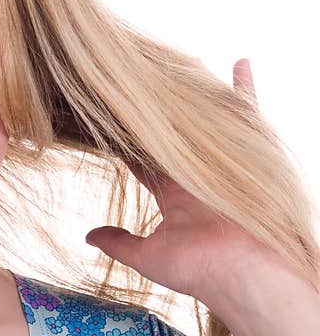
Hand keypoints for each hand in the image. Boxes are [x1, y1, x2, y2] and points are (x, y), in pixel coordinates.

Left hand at [84, 59, 267, 300]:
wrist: (243, 273)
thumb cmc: (198, 269)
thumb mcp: (147, 255)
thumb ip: (119, 242)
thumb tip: (88, 236)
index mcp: (176, 197)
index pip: (144, 161)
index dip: (127, 143)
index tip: (106, 122)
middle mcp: (198, 177)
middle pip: (171, 136)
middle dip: (155, 115)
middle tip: (133, 85)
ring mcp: (221, 166)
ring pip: (205, 123)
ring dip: (193, 100)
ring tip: (176, 69)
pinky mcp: (247, 158)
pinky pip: (248, 117)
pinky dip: (245, 91)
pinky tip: (239, 62)